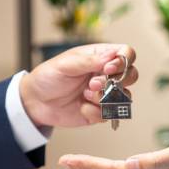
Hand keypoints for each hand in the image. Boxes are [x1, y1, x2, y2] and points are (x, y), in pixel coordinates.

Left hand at [20, 43, 136, 126]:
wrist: (36, 102)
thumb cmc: (48, 77)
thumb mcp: (65, 64)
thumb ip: (88, 61)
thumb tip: (111, 57)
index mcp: (99, 57)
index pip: (126, 53)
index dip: (123, 61)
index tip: (107, 69)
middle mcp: (106, 74)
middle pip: (132, 75)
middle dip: (117, 82)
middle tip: (93, 84)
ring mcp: (105, 93)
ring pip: (124, 97)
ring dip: (106, 98)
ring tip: (85, 96)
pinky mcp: (100, 111)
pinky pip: (110, 114)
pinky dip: (95, 113)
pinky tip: (82, 108)